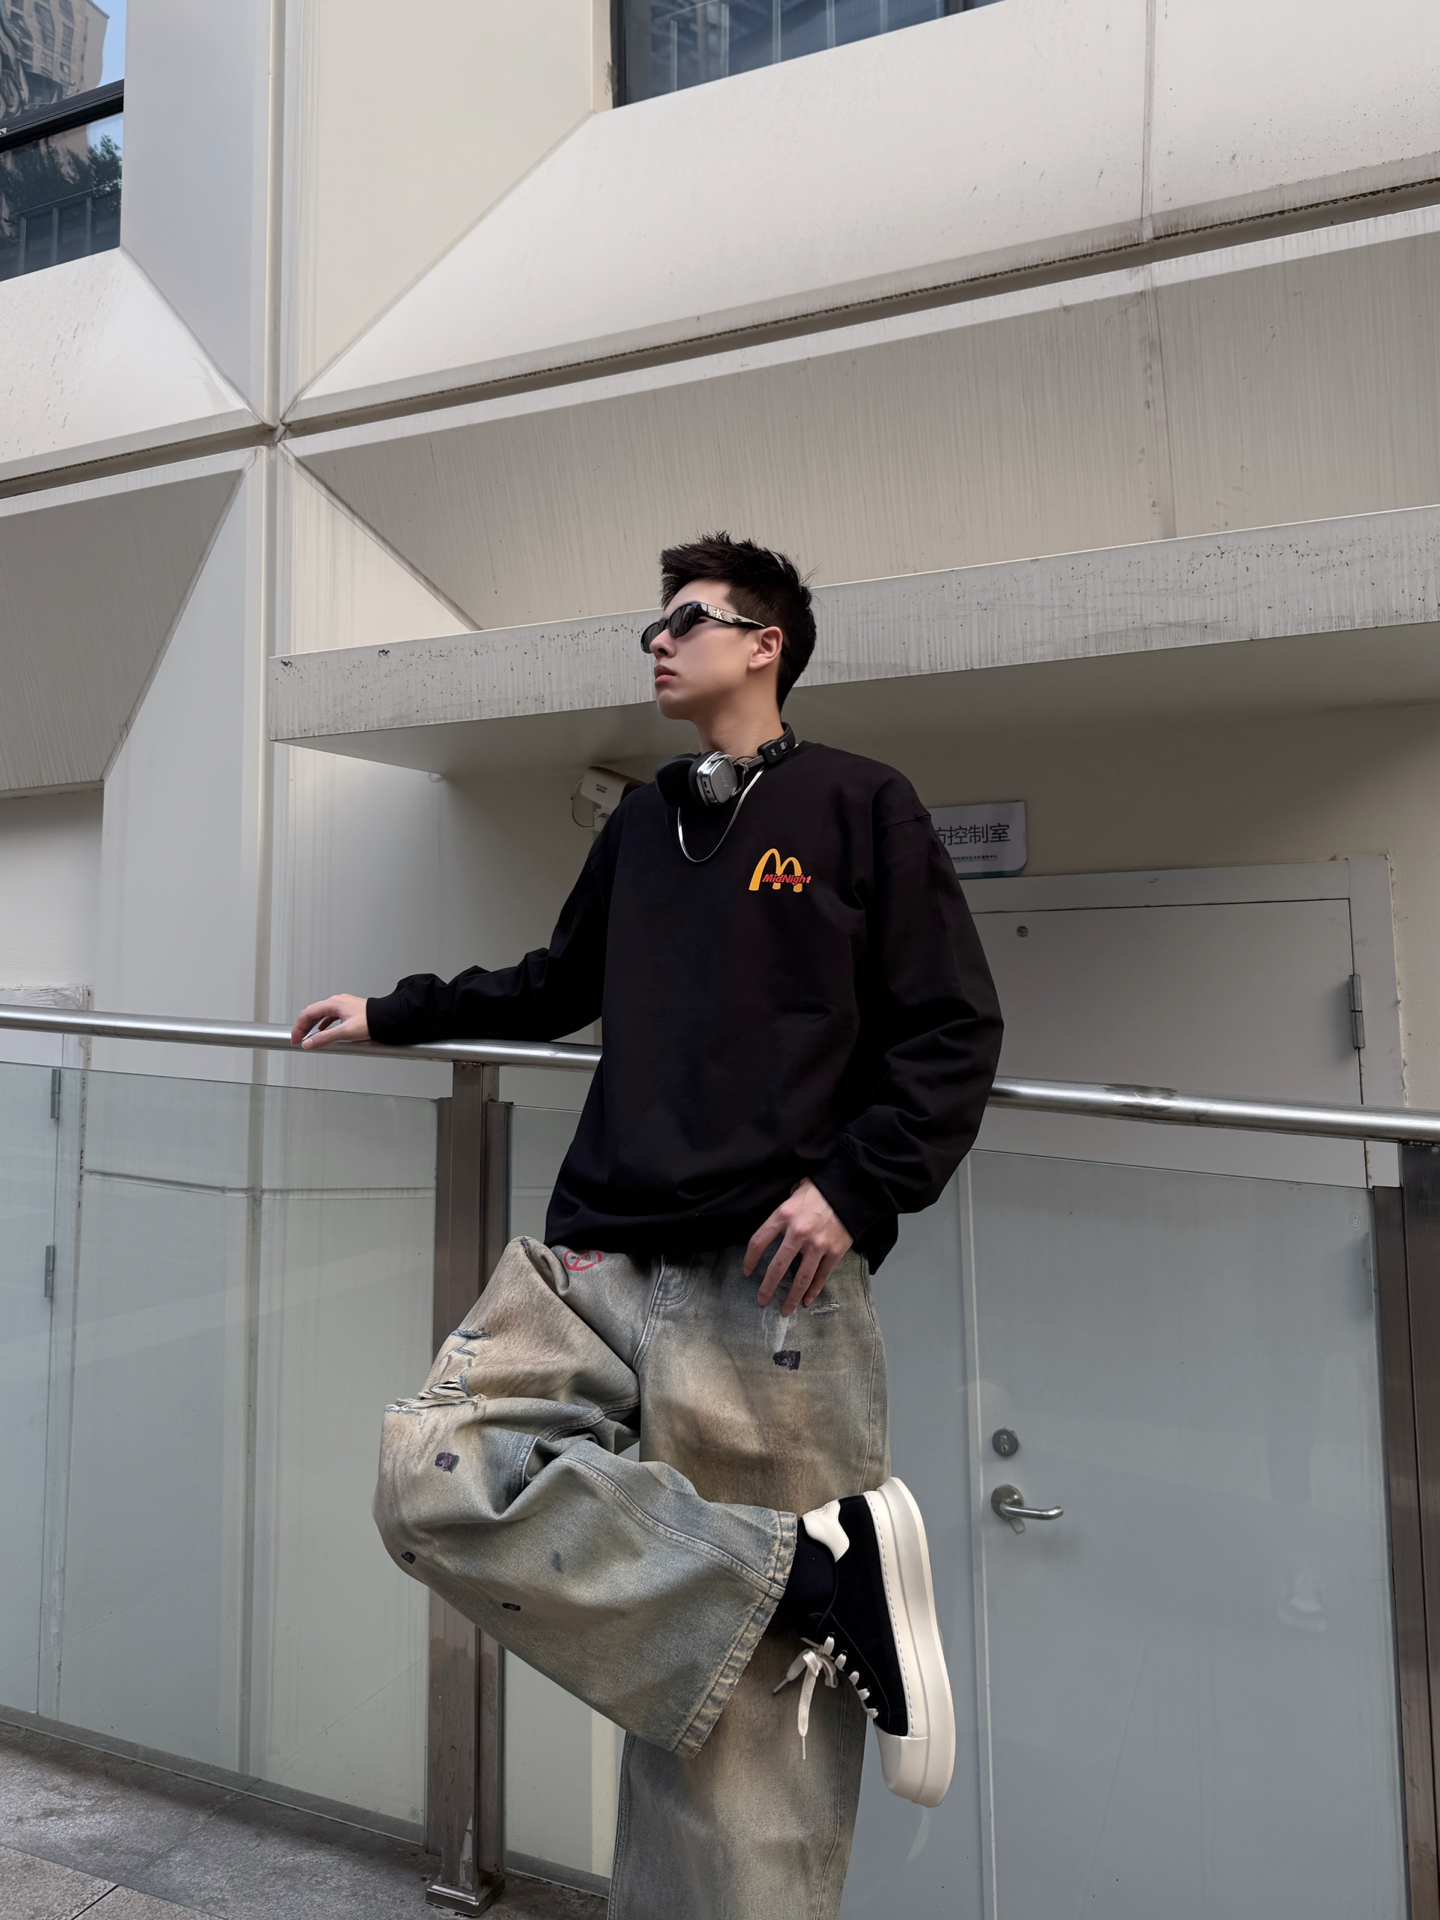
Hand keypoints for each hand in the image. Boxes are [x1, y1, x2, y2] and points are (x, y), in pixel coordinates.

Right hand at [291, 993, 369, 1049]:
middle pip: (313, 1013)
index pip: (307, 1013)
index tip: (295, 1038)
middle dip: (303, 1026)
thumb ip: (324, 1038)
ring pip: (321, 1015)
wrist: (388, 1018)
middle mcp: (337, 1002)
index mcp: (333, 1003)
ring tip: (308, 1037)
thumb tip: (309, 1043)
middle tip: (298, 1039)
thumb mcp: (345, 1032)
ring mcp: (343, 1006)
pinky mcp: (349, 1012)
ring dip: (312, 1026)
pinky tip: (324, 1031)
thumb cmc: (371, 1021)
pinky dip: (323, 1025)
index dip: (298, 1027)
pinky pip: (330, 1017)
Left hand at [744, 1179, 853, 1317]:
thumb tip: (775, 1224)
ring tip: (784, 1310)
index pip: (759, 1241)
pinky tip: (806, 1301)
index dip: (749, 1259)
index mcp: (783, 1215)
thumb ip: (783, 1209)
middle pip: (777, 1266)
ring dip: (791, 1297)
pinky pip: (821, 1276)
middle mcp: (798, 1232)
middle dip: (767, 1287)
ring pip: (801, 1278)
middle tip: (761, 1301)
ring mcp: (817, 1244)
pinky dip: (813, 1291)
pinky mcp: (834, 1251)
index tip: (746, 1272)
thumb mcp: (794, 1192)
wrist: (851, 1190)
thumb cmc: (819, 1189)